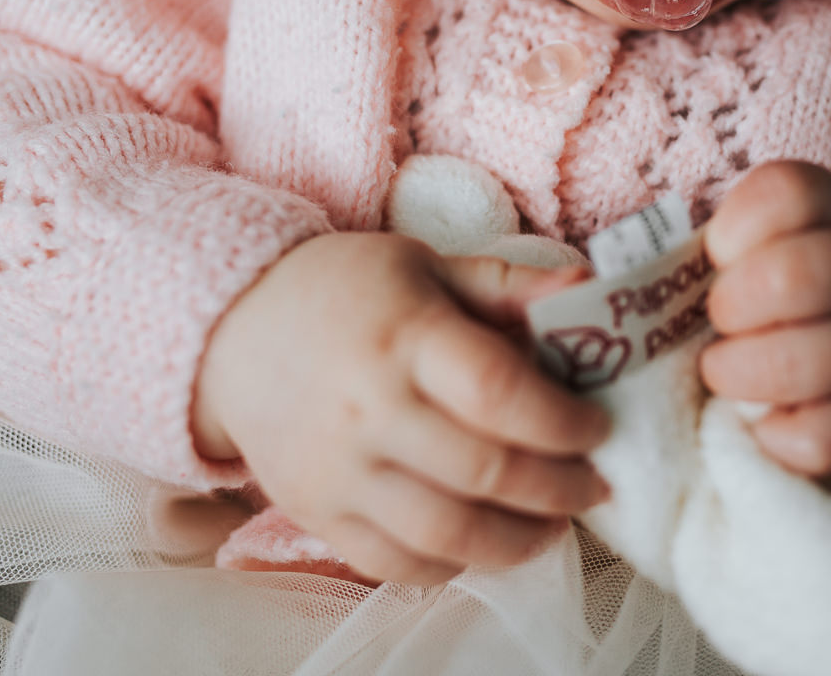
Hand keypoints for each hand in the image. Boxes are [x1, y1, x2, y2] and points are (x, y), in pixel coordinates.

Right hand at [192, 232, 611, 585]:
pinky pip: (395, 563)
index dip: (563, 422)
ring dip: (518, 541)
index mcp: (404, 337)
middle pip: (484, 472)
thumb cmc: (344, 289)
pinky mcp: (316, 513)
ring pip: (446, 535)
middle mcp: (370, 409)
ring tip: (554, 526)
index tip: (598, 429)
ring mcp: (340, 471)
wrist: (231, 328)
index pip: (498, 393)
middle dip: (559, 489)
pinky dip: (453, 566)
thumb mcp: (425, 264)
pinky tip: (486, 542)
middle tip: (594, 486)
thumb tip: (588, 285)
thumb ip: (508, 284)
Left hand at [700, 161, 830, 478]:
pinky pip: (826, 438)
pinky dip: (776, 437)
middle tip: (718, 321)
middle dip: (731, 305)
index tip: (718, 254)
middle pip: (793, 277)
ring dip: (739, 373)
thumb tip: (625, 287)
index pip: (788, 192)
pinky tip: (762, 421)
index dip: (733, 227)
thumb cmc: (826, 276)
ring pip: (807, 361)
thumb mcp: (802, 230)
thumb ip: (736, 243)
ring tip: (722, 370)